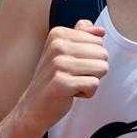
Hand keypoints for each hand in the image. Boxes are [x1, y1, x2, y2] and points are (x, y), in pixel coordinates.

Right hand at [19, 20, 107, 134]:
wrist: (33, 106)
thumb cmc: (52, 79)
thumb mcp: (64, 52)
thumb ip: (83, 36)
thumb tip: (101, 31)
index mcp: (59, 34)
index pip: (99, 41)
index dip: (91, 57)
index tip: (73, 65)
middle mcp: (58, 46)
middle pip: (103, 54)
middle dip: (94, 69)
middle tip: (74, 76)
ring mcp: (59, 64)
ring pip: (102, 68)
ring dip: (91, 81)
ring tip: (73, 84)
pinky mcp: (62, 83)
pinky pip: (94, 84)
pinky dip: (87, 93)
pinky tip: (72, 93)